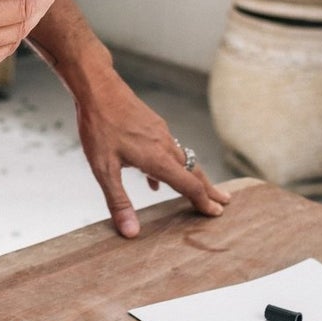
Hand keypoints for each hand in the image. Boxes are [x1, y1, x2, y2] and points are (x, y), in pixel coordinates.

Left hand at [74, 67, 230, 238]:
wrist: (97, 88)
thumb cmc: (98, 127)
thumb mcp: (103, 169)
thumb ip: (118, 201)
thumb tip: (131, 233)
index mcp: (158, 158)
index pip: (189, 185)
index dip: (204, 201)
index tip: (217, 212)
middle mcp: (165, 145)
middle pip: (194, 171)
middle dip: (208, 189)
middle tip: (224, 201)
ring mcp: (160, 132)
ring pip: (183, 158)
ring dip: (192, 176)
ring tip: (197, 190)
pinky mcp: (152, 124)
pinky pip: (168, 149)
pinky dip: (172, 165)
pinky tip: (154, 178)